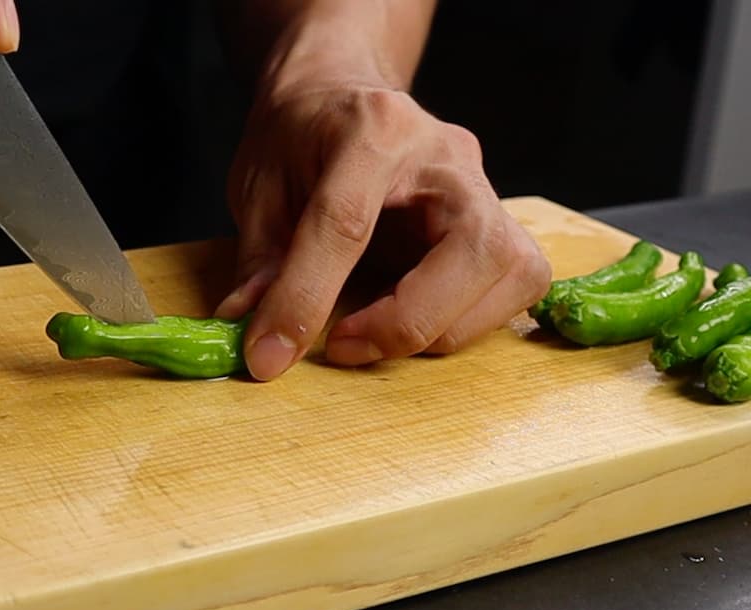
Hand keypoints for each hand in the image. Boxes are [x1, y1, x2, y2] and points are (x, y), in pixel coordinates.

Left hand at [215, 75, 551, 380]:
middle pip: (469, 249)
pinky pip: (516, 285)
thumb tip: (255, 334)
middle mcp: (446, 153)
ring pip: (511, 272)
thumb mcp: (258, 186)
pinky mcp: (501, 221)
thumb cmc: (299, 136)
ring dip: (443, 328)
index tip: (269, 354)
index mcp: (373, 127)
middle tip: (342, 346)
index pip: (346, 223)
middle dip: (407, 321)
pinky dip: (468, 322)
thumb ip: (261, 260)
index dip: (306, 298)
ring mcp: (484, 186)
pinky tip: (415, 320)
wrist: (340, 94)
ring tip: (375, 334)